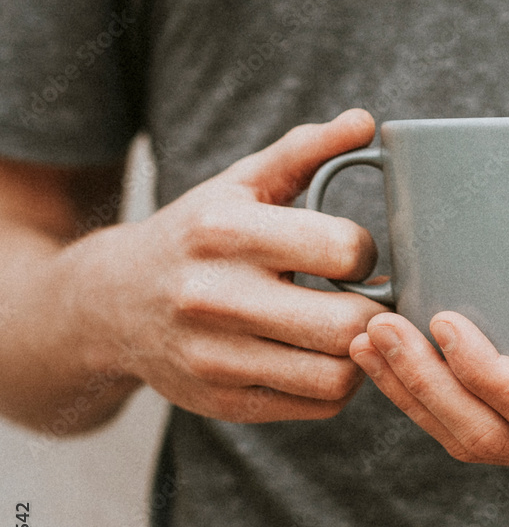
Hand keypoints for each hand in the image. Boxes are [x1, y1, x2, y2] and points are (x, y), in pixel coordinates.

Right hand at [72, 109, 388, 421]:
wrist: (113, 303)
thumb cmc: (196, 233)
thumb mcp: (241, 183)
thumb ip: (304, 150)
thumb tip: (366, 120)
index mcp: (226, 232)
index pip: (345, 250)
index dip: (367, 252)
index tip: (355, 253)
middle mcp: (215, 297)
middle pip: (348, 323)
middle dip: (376, 309)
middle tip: (371, 297)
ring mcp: (216, 358)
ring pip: (338, 375)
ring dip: (361, 351)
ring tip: (350, 327)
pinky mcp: (223, 403)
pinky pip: (316, 405)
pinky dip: (336, 383)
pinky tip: (323, 354)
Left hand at [349, 258, 508, 480]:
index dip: (480, 370)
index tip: (440, 317)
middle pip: (491, 436)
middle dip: (425, 386)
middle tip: (377, 328)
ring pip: (474, 443)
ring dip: (415, 397)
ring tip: (368, 344)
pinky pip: (479, 432)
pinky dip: (430, 400)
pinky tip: (396, 362)